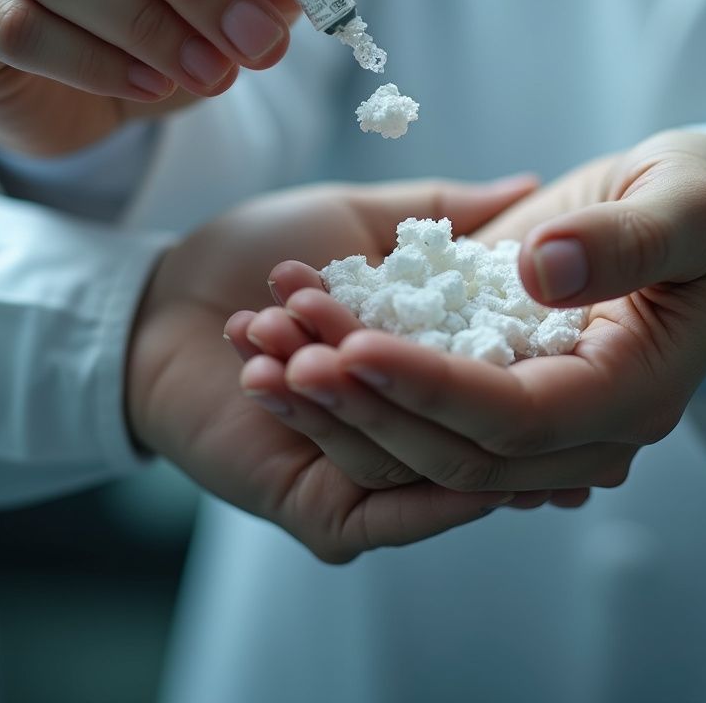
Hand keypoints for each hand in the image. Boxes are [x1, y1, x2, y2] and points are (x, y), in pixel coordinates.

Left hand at [125, 175, 536, 561]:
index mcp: (446, 373)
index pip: (513, 381)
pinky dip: (343, 429)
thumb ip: (447, 215)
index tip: (541, 303)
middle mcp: (431, 438)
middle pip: (476, 430)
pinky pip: (373, 503)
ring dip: (355, 381)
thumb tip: (530, 186)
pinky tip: (299, 370)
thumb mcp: (366, 222)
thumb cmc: (260, 252)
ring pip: (416, 457)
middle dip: (419, 363)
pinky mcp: (332, 520)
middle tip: (364, 306)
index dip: (533, 352)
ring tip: (292, 312)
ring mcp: (388, 490)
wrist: (165, 300)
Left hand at [233, 132, 705, 493]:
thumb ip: (627, 240)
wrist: (688, 211)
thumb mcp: (688, 204)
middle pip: (459, 455)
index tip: (359, 346)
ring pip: (420, 452)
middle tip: (285, 350)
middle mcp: (576, 429)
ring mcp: (531, 420)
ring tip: (264, 338)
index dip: (439, 391)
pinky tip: (287, 344)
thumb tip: (545, 272)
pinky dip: (345, 392)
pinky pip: (412, 421)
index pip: (523, 420)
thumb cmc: (704, 200)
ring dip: (336, 405)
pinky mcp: (493, 393)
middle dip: (367, 406)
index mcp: (630, 393)